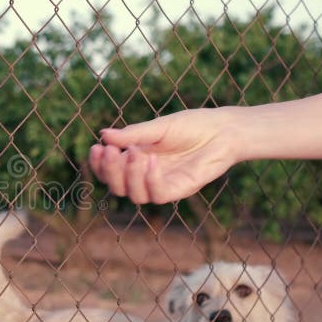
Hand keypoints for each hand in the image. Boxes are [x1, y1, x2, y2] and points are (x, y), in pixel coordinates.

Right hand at [89, 108, 239, 203]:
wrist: (224, 129)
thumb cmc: (193, 126)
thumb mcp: (158, 128)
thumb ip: (133, 134)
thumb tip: (103, 135)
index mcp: (138, 160)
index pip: (111, 172)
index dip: (99, 165)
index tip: (97, 147)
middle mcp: (147, 176)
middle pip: (118, 187)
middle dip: (110, 171)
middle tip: (110, 151)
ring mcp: (163, 184)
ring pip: (135, 195)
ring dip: (128, 175)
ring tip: (134, 152)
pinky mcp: (180, 189)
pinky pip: (158, 195)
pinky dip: (150, 180)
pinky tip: (151, 161)